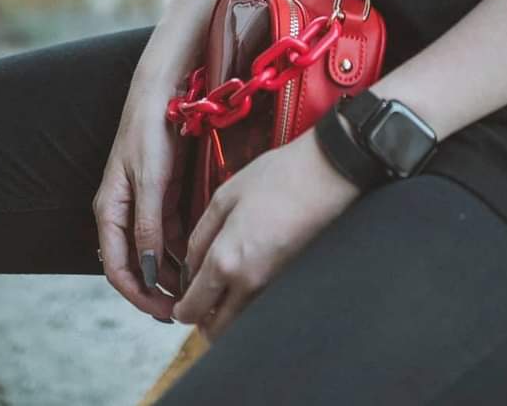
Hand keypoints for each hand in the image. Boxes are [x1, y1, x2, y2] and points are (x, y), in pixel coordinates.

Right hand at [92, 60, 192, 323]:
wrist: (162, 92)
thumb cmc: (149, 131)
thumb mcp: (150, 181)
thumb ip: (148, 226)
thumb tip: (147, 270)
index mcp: (109, 211)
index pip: (117, 268)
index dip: (138, 294)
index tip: (162, 311)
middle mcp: (123, 212)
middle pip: (135, 265)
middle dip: (156, 290)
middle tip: (184, 308)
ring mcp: (143, 204)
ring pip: (154, 252)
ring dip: (170, 272)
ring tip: (195, 288)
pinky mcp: (162, 194)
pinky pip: (169, 232)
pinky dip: (181, 249)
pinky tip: (198, 259)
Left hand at [171, 126, 363, 341]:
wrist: (326, 175)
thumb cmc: (276, 178)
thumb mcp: (225, 196)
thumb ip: (200, 235)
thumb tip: (190, 265)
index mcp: (226, 261)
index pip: (193, 309)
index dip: (181, 310)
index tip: (180, 302)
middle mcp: (249, 284)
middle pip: (216, 331)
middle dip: (202, 320)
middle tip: (199, 299)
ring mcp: (273, 286)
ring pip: (240, 323)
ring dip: (226, 315)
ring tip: (222, 287)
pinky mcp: (291, 282)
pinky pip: (260, 308)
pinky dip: (248, 305)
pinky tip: (246, 277)